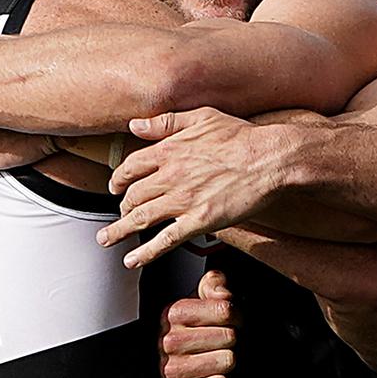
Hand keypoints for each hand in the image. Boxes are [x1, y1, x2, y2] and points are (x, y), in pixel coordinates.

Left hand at [96, 107, 290, 267]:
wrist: (270, 159)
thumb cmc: (241, 136)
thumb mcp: (201, 117)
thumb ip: (165, 122)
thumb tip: (135, 125)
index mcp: (168, 151)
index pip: (130, 167)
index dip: (118, 179)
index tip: (115, 186)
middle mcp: (170, 176)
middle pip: (133, 195)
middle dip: (121, 207)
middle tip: (119, 214)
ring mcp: (183, 201)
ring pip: (140, 219)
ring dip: (118, 231)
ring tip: (106, 240)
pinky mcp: (199, 221)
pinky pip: (165, 241)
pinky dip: (145, 253)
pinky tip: (133, 261)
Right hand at [159, 270, 239, 377]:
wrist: (164, 372)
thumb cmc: (189, 332)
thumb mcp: (198, 301)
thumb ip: (214, 284)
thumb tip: (224, 294)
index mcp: (174, 313)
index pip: (226, 310)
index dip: (236, 315)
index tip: (231, 321)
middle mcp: (170, 340)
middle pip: (230, 336)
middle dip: (232, 339)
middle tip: (222, 342)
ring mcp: (173, 369)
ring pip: (228, 360)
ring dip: (227, 361)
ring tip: (215, 358)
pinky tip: (210, 377)